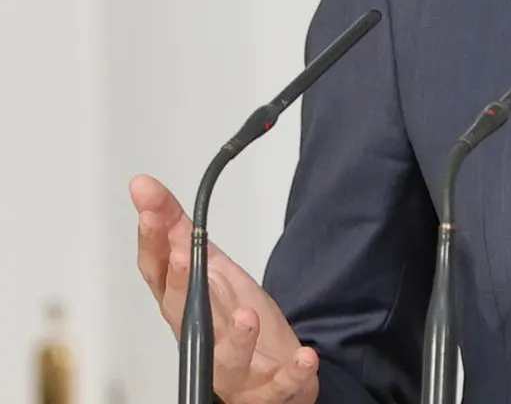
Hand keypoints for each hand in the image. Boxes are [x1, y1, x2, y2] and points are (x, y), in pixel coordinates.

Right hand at [131, 175, 320, 403]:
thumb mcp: (214, 271)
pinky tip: (304, 358)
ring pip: (227, 359)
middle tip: (184, 256)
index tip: (150, 209)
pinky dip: (292, 374)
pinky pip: (280, 386)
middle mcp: (202, 341)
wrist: (273, 373)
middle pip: (186, 315)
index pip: (159, 275)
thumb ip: (181, 232)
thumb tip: (145, 188)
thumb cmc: (234, 324)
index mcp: (186, 309)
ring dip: (234, 338)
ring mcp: (233, 370)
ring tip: (244, 316)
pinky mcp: (268, 390)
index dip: (152, 242)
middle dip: (183, 286)